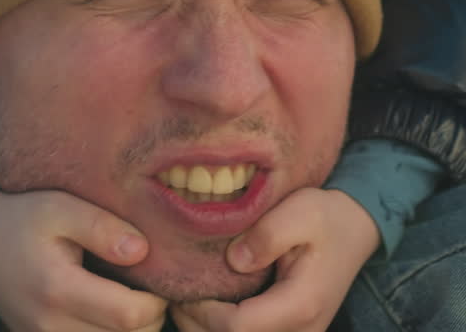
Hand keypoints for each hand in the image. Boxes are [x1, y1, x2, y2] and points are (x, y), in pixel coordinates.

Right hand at [0, 182, 166, 331]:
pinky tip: (109, 312)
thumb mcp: (60, 206)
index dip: (155, 302)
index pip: (127, 316)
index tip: (157, 277)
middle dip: (148, 319)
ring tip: (130, 298)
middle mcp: (49, 326)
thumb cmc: (22, 217)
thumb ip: (102, 227)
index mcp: (57, 288)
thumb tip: (143, 252)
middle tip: (149, 287)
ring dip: (129, 331)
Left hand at [170, 187, 379, 331]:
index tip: (184, 288)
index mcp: (300, 304)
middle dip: (199, 327)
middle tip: (174, 297)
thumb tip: (233, 260)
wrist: (356, 230)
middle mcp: (302, 331)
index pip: (239, 327)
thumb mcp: (300, 210)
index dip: (204, 313)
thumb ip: (267, 234)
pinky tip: (207, 310)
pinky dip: (226, 331)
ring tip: (185, 304)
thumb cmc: (326, 217)